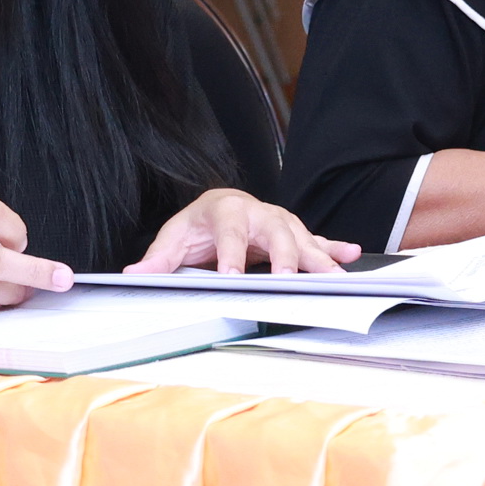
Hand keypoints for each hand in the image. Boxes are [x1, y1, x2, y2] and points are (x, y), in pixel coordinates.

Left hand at [124, 189, 360, 274]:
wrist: (220, 206)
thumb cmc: (199, 225)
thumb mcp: (175, 237)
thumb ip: (158, 258)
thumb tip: (133, 275)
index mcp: (226, 210)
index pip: (229, 232)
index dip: (230, 255)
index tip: (231, 277)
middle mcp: (258, 212)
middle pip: (275, 231)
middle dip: (284, 256)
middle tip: (288, 279)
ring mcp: (279, 221)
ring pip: (301, 237)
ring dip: (318, 257)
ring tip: (333, 275)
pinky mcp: (292, 232)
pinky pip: (317, 240)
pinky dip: (334, 248)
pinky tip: (350, 255)